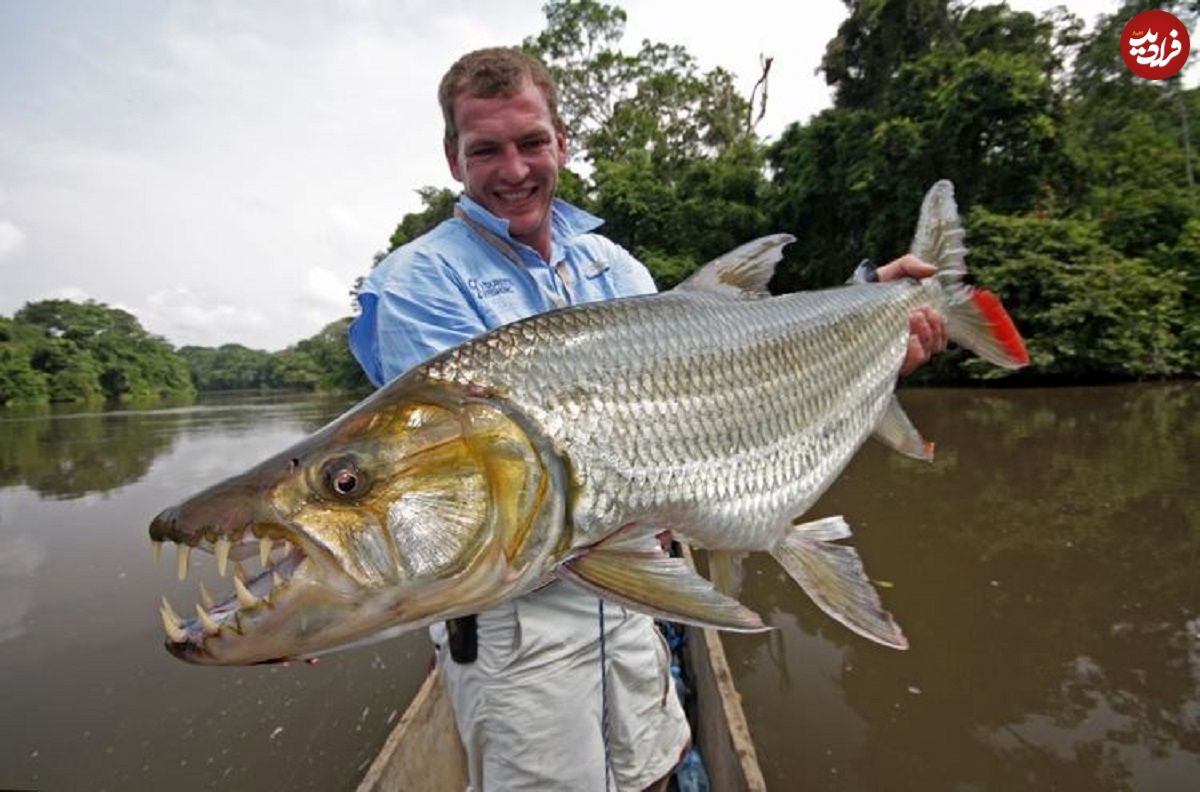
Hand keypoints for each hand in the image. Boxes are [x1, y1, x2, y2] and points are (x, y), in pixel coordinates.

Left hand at [876, 255, 946, 374]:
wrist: (853, 295)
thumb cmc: (879, 285)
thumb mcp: (897, 270)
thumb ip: (913, 266)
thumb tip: (932, 270)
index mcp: (921, 325)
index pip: (940, 337)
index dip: (941, 328)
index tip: (931, 311)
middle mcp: (913, 341)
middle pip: (934, 347)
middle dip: (931, 330)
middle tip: (917, 312)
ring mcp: (899, 352)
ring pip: (925, 356)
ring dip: (924, 339)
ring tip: (912, 319)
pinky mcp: (885, 360)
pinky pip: (907, 365)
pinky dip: (913, 354)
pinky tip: (909, 340)